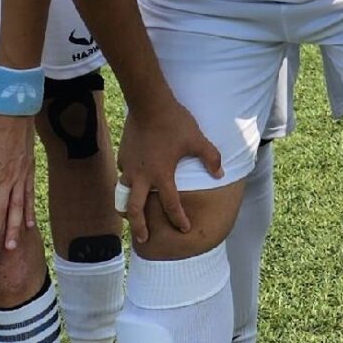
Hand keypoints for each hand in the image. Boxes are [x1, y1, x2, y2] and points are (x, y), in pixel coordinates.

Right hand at [115, 96, 222, 254]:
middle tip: (142, 240)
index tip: (184, 229)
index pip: (170, 205)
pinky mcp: (123, 155)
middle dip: (138, 227)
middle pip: (135, 210)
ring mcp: (129, 166)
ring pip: (123, 193)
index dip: (179, 219)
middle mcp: (142, 176)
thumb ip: (211, 158)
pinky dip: (127, 183)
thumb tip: (220, 174)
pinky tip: (130, 183)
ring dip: (127, 207)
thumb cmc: (174, 122)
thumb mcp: (197, 140)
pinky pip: (123, 175)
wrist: (148, 102)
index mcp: (161, 175)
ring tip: (128, 217)